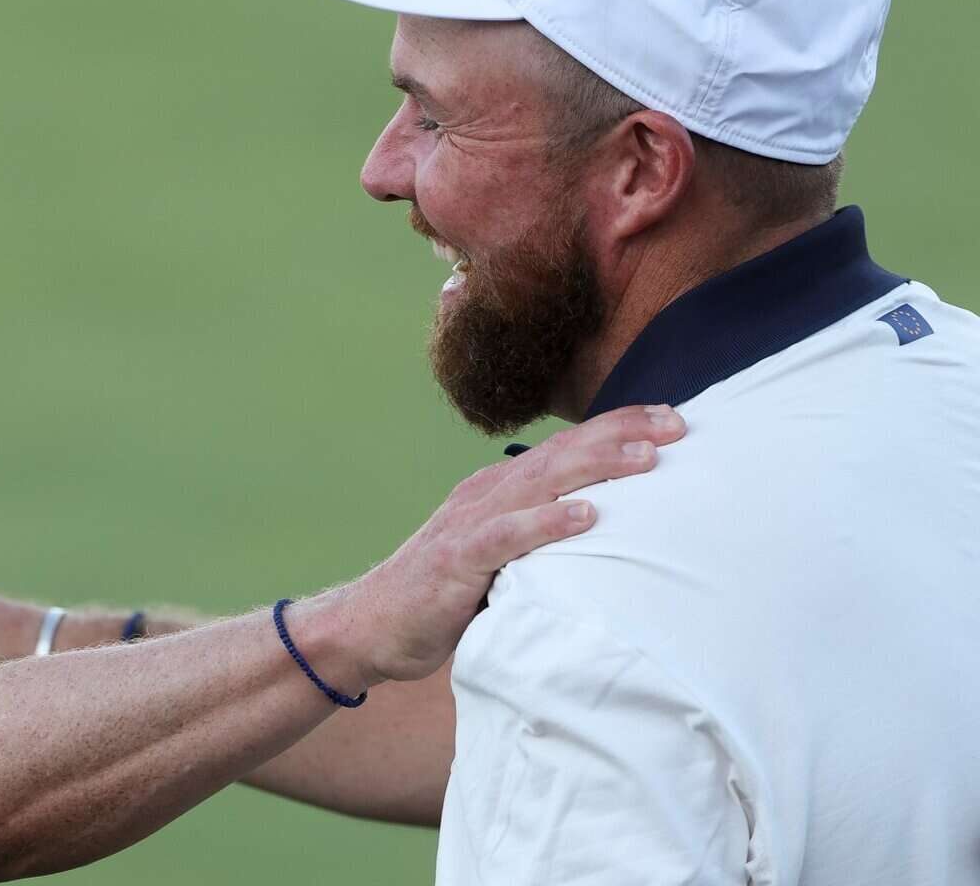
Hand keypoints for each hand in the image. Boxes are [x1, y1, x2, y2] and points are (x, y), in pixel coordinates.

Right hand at [312, 404, 685, 685]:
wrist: (368, 626)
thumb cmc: (442, 598)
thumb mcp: (499, 560)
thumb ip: (541, 545)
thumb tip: (609, 545)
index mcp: (498, 491)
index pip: (565, 448)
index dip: (617, 428)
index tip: (672, 419)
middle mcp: (485, 495)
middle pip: (561, 452)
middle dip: (621, 433)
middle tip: (678, 422)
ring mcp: (468, 524)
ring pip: (539, 483)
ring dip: (595, 466)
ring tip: (647, 458)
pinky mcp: (455, 561)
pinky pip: (506, 536)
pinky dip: (546, 523)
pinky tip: (586, 516)